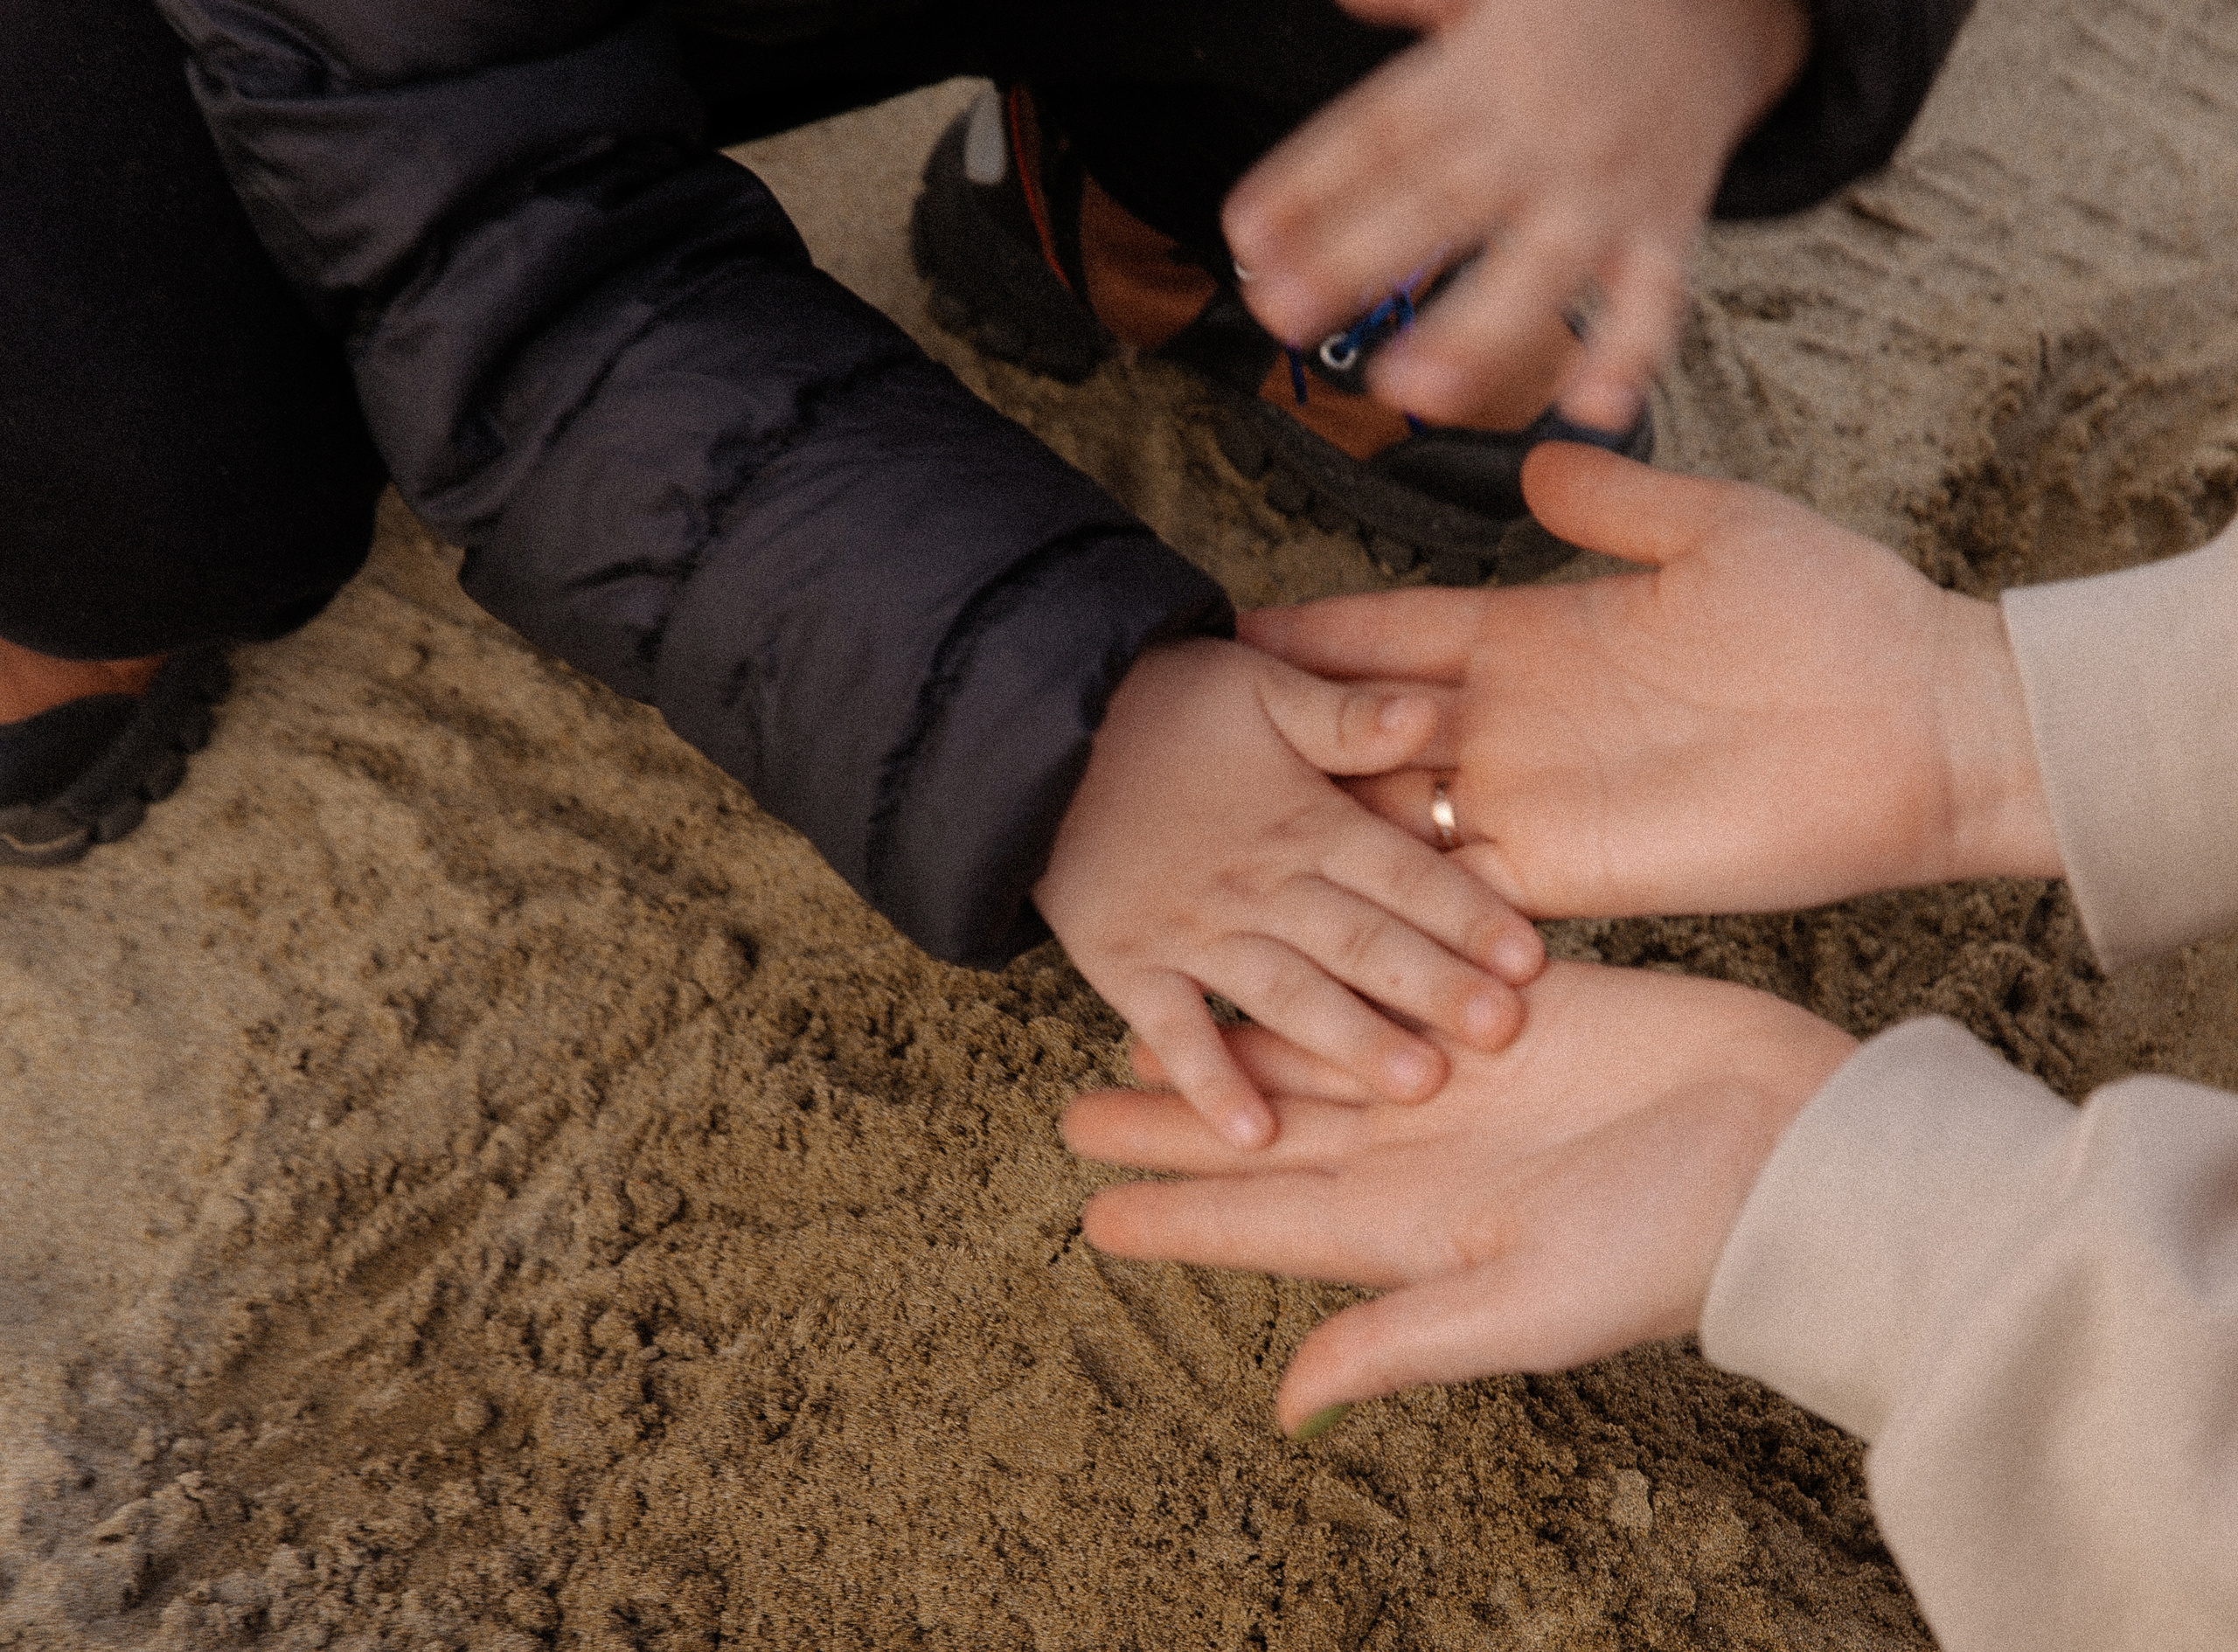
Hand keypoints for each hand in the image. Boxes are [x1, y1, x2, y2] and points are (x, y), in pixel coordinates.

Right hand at [1033, 637, 1544, 1149]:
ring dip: (1349, 1041)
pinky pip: (1174, 1031)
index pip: (1401, 872)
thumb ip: (1346, 714)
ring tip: (1416, 1085)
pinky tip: (1255, 1135)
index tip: (1530, 959)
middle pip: (1359, 941)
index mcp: (1304, 818)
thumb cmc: (1162, 706)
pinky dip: (1210, 1082)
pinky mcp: (1128, 963)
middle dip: (1433, 987)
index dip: (1467, 912)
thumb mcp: (1261, 685)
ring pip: (1284, 993)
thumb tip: (1431, 715)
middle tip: (1503, 1033)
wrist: (1034, 731)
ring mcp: (1192, 930)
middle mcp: (1258, 882)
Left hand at [1064, 959, 1856, 1432]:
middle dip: (1175, 1117)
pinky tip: (1281, 941)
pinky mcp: (1505, 1001)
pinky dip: (1334, 961)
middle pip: (1264, 1126)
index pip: (1262, 1220)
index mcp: (1406, 1223)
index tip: (1093, 1216)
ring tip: (1158, 1021)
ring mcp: (1457, 1070)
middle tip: (1077, 1107)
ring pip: (1313, 1043)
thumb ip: (1401, 1341)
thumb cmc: (1674, 1244)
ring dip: (1238, 1034)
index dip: (1176, 1215)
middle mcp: (1415, 1146)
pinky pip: (1394, 974)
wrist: (1795, 1143)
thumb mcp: (1527, 1305)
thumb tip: (1287, 1405)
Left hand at [1222, 0, 1809, 431]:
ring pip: (1535, 268)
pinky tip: (1591, 406)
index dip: (1310, 183)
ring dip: (1473, 333)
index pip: (1381, 132)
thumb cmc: (1586, 11)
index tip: (1246, 235)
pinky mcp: (1664, 233)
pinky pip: (1654, 301)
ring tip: (1410, 389)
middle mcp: (1539, 137)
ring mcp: (1602, 192)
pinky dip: (1628, 356)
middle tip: (1283, 314)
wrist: (1722, 7)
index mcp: (1483, 74)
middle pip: (1437, 202)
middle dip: (1354, 260)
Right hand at [1241, 444, 2062, 919]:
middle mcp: (1514, 724)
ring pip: (1392, 820)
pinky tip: (1308, 912)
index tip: (1223, 640)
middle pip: (1363, 734)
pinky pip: (1458, 895)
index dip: (1308, 639)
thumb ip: (1619, 503)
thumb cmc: (1833, 615)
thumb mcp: (1715, 529)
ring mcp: (1536, 804)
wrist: (1924, 729)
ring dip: (1313, 829)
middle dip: (1278, 741)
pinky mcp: (1570, 876)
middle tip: (1177, 755)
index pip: (1387, 636)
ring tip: (1209, 842)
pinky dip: (1389, 903)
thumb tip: (1537, 462)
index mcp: (1531, 633)